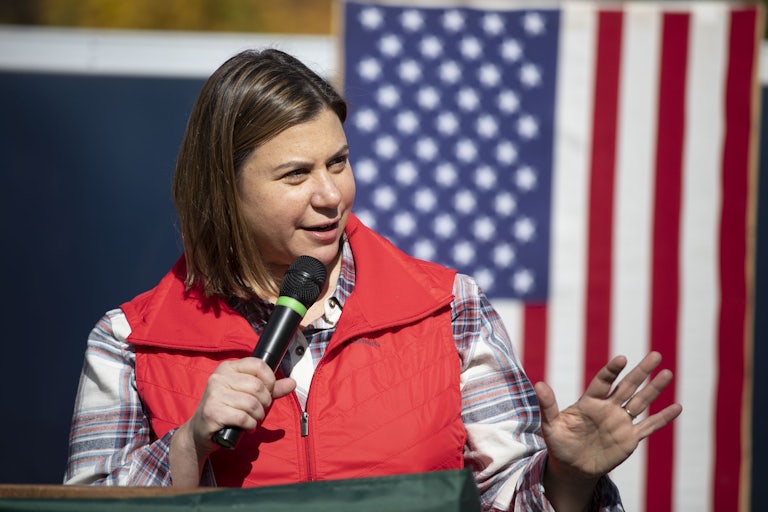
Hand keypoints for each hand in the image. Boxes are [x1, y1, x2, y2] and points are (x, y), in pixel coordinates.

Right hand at [170, 357, 295, 486]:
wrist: (200, 431)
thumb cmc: (227, 409)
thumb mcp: (248, 394)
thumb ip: (271, 388)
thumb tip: (292, 382)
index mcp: (228, 367)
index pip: (258, 364)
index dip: (270, 379)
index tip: (268, 391)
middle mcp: (219, 377)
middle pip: (257, 386)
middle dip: (265, 402)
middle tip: (260, 410)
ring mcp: (214, 394)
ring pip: (252, 403)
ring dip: (258, 416)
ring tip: (252, 419)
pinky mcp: (212, 412)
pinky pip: (243, 417)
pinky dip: (250, 425)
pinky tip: (246, 426)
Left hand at [534, 351, 681, 507]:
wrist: (572, 467)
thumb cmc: (559, 443)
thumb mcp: (550, 426)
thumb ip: (548, 405)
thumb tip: (538, 383)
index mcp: (589, 402)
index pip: (603, 381)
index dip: (612, 371)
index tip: (622, 358)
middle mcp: (607, 408)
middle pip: (627, 386)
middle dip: (641, 372)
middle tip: (656, 355)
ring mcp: (620, 422)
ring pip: (641, 402)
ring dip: (654, 389)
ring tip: (668, 373)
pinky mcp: (629, 439)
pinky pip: (648, 426)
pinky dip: (662, 418)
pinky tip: (677, 407)